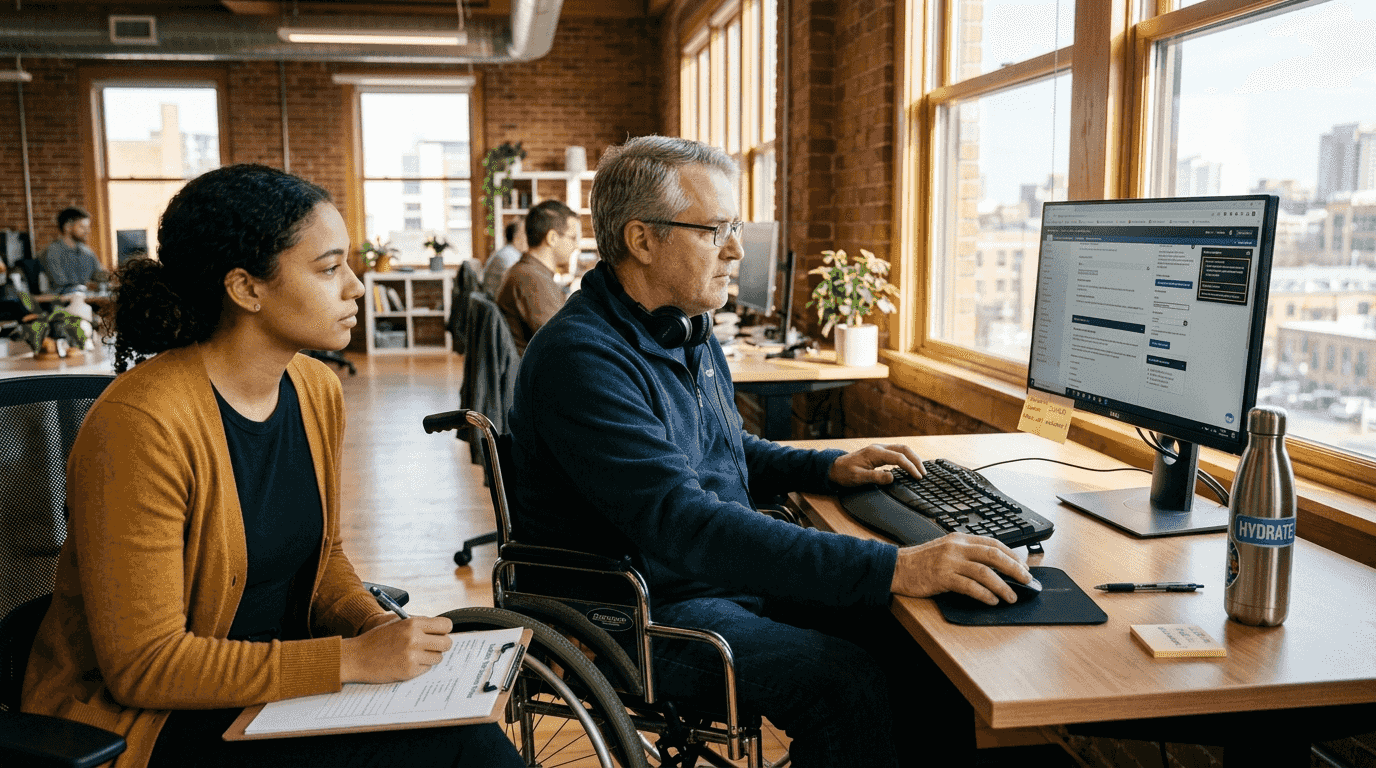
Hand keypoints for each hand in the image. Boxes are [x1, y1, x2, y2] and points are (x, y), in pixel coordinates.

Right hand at [340, 615, 453, 683]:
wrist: (356, 657)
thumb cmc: (376, 639)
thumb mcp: (397, 624)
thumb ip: (418, 624)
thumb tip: (441, 628)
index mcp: (412, 623)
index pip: (446, 625)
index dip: (444, 630)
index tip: (440, 633)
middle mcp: (415, 638)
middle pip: (447, 643)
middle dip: (441, 645)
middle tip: (432, 646)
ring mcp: (412, 656)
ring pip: (438, 657)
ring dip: (430, 657)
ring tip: (416, 655)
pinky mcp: (409, 671)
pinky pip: (427, 668)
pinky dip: (420, 667)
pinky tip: (407, 663)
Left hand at [828, 443, 924, 486]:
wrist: (833, 468)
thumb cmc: (844, 473)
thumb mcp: (858, 478)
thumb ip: (875, 477)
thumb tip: (892, 477)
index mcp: (875, 453)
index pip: (899, 458)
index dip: (910, 467)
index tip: (918, 477)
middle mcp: (878, 448)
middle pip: (904, 449)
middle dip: (916, 460)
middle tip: (924, 473)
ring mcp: (879, 449)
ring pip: (901, 449)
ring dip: (912, 458)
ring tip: (920, 470)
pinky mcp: (878, 453)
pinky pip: (897, 452)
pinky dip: (906, 458)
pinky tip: (910, 466)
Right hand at [889, 533, 1030, 604]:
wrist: (896, 567)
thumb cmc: (921, 562)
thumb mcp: (946, 550)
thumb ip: (966, 554)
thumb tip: (994, 567)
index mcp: (959, 538)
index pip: (993, 543)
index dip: (1012, 555)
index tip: (1023, 566)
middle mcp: (956, 547)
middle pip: (993, 554)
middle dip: (1014, 568)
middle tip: (1026, 580)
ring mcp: (949, 562)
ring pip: (985, 571)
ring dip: (1002, 585)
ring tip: (1012, 596)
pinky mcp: (942, 577)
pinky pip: (969, 586)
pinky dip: (984, 594)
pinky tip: (991, 600)